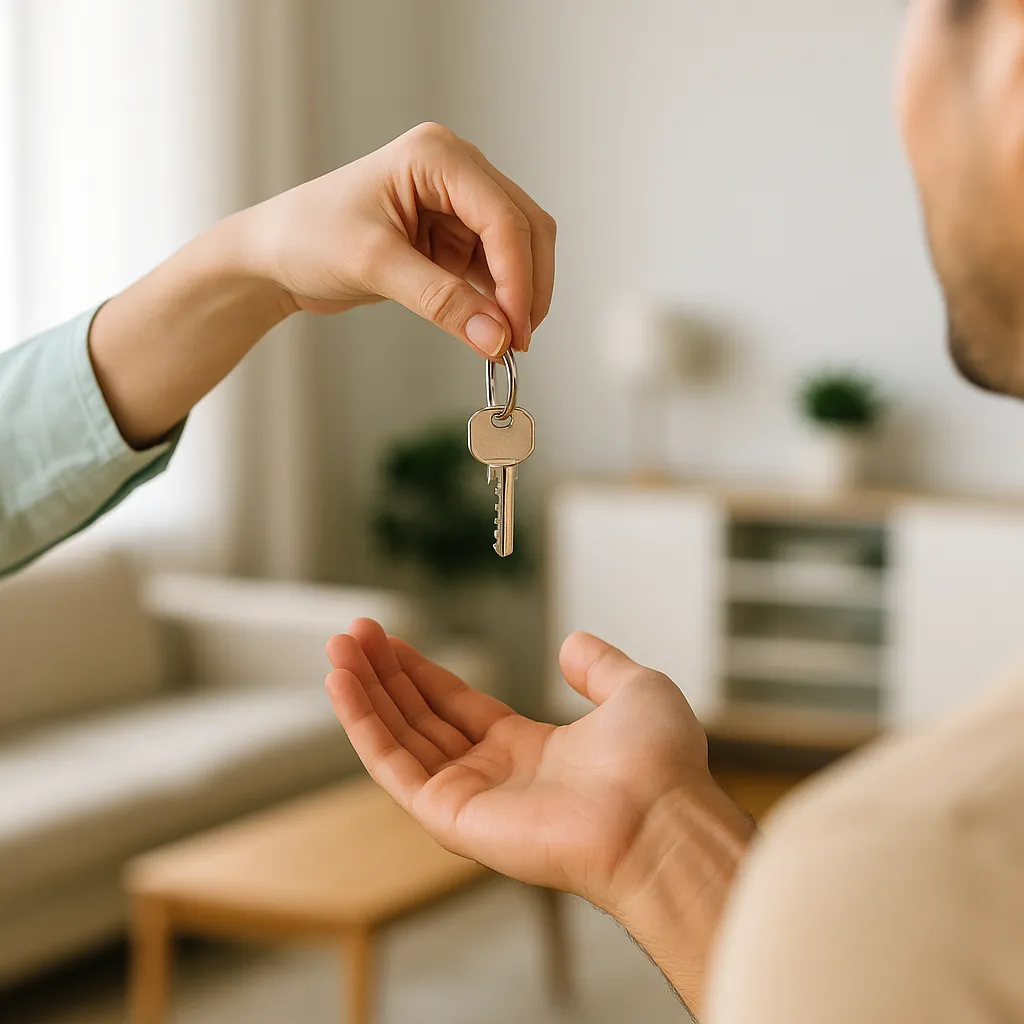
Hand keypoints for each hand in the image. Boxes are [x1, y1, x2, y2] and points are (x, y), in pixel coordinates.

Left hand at [240, 122, 555, 354]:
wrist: (275, 254)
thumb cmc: (308, 237)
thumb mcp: (375, 266)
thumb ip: (442, 301)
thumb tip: (497, 338)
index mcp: (438, 156)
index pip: (502, 216)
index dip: (518, 276)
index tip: (515, 330)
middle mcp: (457, 171)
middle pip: (524, 228)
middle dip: (526, 287)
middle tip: (518, 342)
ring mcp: (458, 204)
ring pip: (518, 250)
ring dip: (518, 295)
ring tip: (506, 343)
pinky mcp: (453, 236)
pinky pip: (495, 269)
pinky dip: (499, 300)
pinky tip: (491, 329)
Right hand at [325, 619, 742, 914]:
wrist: (659, 816)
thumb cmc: (659, 764)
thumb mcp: (634, 690)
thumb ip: (599, 666)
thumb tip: (571, 642)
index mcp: (529, 749)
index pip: (456, 705)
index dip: (421, 670)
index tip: (387, 639)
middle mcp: (493, 775)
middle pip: (420, 717)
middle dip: (384, 675)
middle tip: (350, 635)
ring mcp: (469, 798)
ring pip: (399, 738)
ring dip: (363, 694)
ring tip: (336, 649)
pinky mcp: (451, 817)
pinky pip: (394, 766)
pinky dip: (363, 726)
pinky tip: (342, 685)